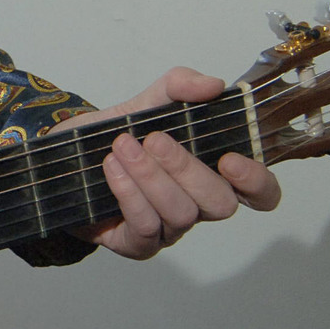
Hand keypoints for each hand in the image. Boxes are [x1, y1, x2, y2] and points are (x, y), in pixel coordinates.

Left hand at [57, 67, 281, 259]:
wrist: (69, 154)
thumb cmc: (122, 133)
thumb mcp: (148, 101)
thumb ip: (179, 86)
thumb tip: (212, 84)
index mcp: (215, 173)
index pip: (260, 193)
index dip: (256, 182)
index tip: (229, 159)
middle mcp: (199, 205)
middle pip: (219, 204)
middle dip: (187, 170)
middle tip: (154, 139)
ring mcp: (170, 228)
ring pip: (180, 214)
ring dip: (150, 177)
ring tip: (122, 147)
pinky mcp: (139, 243)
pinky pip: (145, 227)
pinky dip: (129, 194)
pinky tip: (112, 169)